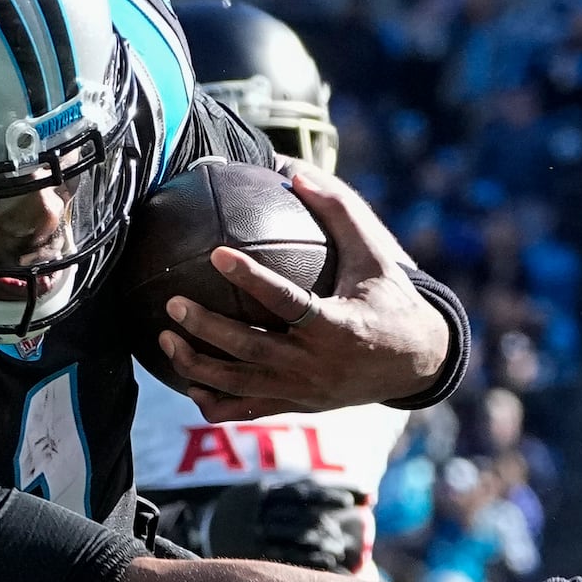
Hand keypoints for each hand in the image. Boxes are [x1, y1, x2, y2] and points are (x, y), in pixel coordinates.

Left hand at [160, 167, 453, 419]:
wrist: (416, 362)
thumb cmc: (389, 298)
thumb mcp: (374, 255)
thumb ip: (339, 211)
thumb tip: (295, 169)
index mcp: (338, 327)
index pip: (286, 302)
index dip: (250, 279)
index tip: (217, 252)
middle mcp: (316, 365)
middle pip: (250, 350)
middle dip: (207, 329)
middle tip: (173, 303)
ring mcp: (302, 390)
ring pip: (239, 386)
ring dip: (197, 366)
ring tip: (165, 338)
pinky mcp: (294, 406)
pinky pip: (244, 411)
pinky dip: (212, 400)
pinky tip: (185, 380)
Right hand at [201, 478, 367, 573]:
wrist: (198, 534)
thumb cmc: (240, 514)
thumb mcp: (255, 495)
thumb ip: (285, 493)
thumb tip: (328, 494)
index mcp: (258, 492)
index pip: (301, 492)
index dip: (330, 495)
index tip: (354, 500)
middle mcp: (254, 512)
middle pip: (301, 514)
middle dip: (329, 521)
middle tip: (351, 528)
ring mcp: (251, 534)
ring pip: (296, 535)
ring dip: (322, 540)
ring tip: (340, 547)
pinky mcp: (251, 554)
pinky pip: (288, 556)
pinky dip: (312, 558)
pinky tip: (330, 561)